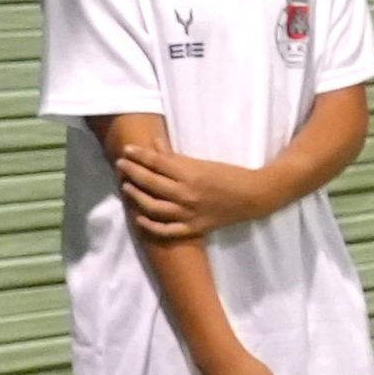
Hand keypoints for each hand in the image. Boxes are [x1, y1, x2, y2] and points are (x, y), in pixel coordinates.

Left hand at [116, 137, 278, 241]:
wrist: (253, 197)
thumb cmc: (228, 174)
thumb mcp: (203, 162)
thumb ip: (176, 156)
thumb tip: (154, 144)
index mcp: (190, 174)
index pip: (157, 163)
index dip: (139, 155)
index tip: (126, 149)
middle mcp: (186, 194)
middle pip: (151, 183)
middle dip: (133, 172)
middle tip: (120, 165)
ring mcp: (188, 213)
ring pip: (154, 207)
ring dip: (137, 197)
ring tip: (127, 188)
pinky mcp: (193, 228)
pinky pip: (167, 230)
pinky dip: (151, 226)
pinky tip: (140, 218)